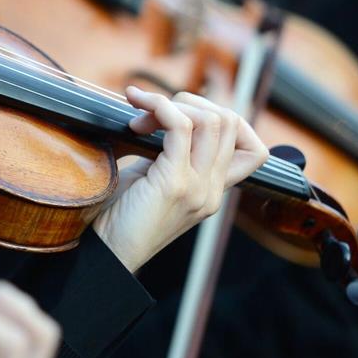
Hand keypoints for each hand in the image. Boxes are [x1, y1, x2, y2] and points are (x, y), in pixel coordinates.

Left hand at [92, 87, 268, 271]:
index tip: (184, 114)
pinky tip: (138, 110)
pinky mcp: (175, 184)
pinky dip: (159, 108)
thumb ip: (170, 154)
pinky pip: (180, 127)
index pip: (252, 148)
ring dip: (172, 104)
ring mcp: (198, 189)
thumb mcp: (153, 180)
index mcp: (212, 192)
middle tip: (148, 117)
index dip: (225, 118)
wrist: (104, 254)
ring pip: (211, 120)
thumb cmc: (118, 217)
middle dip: (190, 103)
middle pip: (231, 122)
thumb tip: (168, 114)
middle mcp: (212, 191)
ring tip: (140, 119)